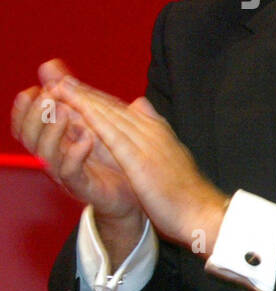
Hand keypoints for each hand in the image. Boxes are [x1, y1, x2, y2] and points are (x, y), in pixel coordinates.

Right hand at [11, 59, 142, 222]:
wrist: (136, 191)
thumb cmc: (111, 155)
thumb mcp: (91, 120)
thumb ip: (71, 95)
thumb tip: (49, 64)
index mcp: (55, 141)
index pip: (26, 125)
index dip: (24, 109)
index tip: (31, 90)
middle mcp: (55, 157)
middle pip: (30, 138)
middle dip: (36, 116)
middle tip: (46, 97)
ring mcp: (67, 173)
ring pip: (47, 154)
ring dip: (53, 131)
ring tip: (64, 113)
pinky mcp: (83, 187)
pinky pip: (71, 172)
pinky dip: (75, 154)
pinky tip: (85, 139)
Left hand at [49, 74, 227, 252]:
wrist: (201, 211)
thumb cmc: (187, 191)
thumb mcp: (173, 156)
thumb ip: (156, 131)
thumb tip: (141, 105)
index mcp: (159, 133)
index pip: (123, 111)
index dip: (98, 99)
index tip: (76, 89)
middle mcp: (152, 133)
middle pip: (114, 109)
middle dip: (86, 94)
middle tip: (60, 79)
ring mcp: (147, 144)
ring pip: (110, 117)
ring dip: (85, 101)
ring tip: (61, 88)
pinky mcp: (140, 160)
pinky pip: (112, 136)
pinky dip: (94, 121)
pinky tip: (78, 111)